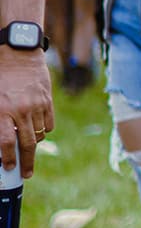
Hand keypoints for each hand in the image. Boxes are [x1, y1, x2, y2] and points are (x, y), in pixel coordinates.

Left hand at [0, 49, 54, 176]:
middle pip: (26, 144)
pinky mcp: (47, 100)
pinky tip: (37, 129)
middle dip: (26, 162)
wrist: (18, 53)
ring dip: (34, 143)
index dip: (7, 158)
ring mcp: (36, 105)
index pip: (6, 142)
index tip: (9, 167)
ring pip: (39, 135)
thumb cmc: (0, 76)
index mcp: (2, 110)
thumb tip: (1, 141)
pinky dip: (44, 130)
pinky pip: (48, 124)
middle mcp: (20, 110)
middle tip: (26, 174)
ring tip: (29, 146)